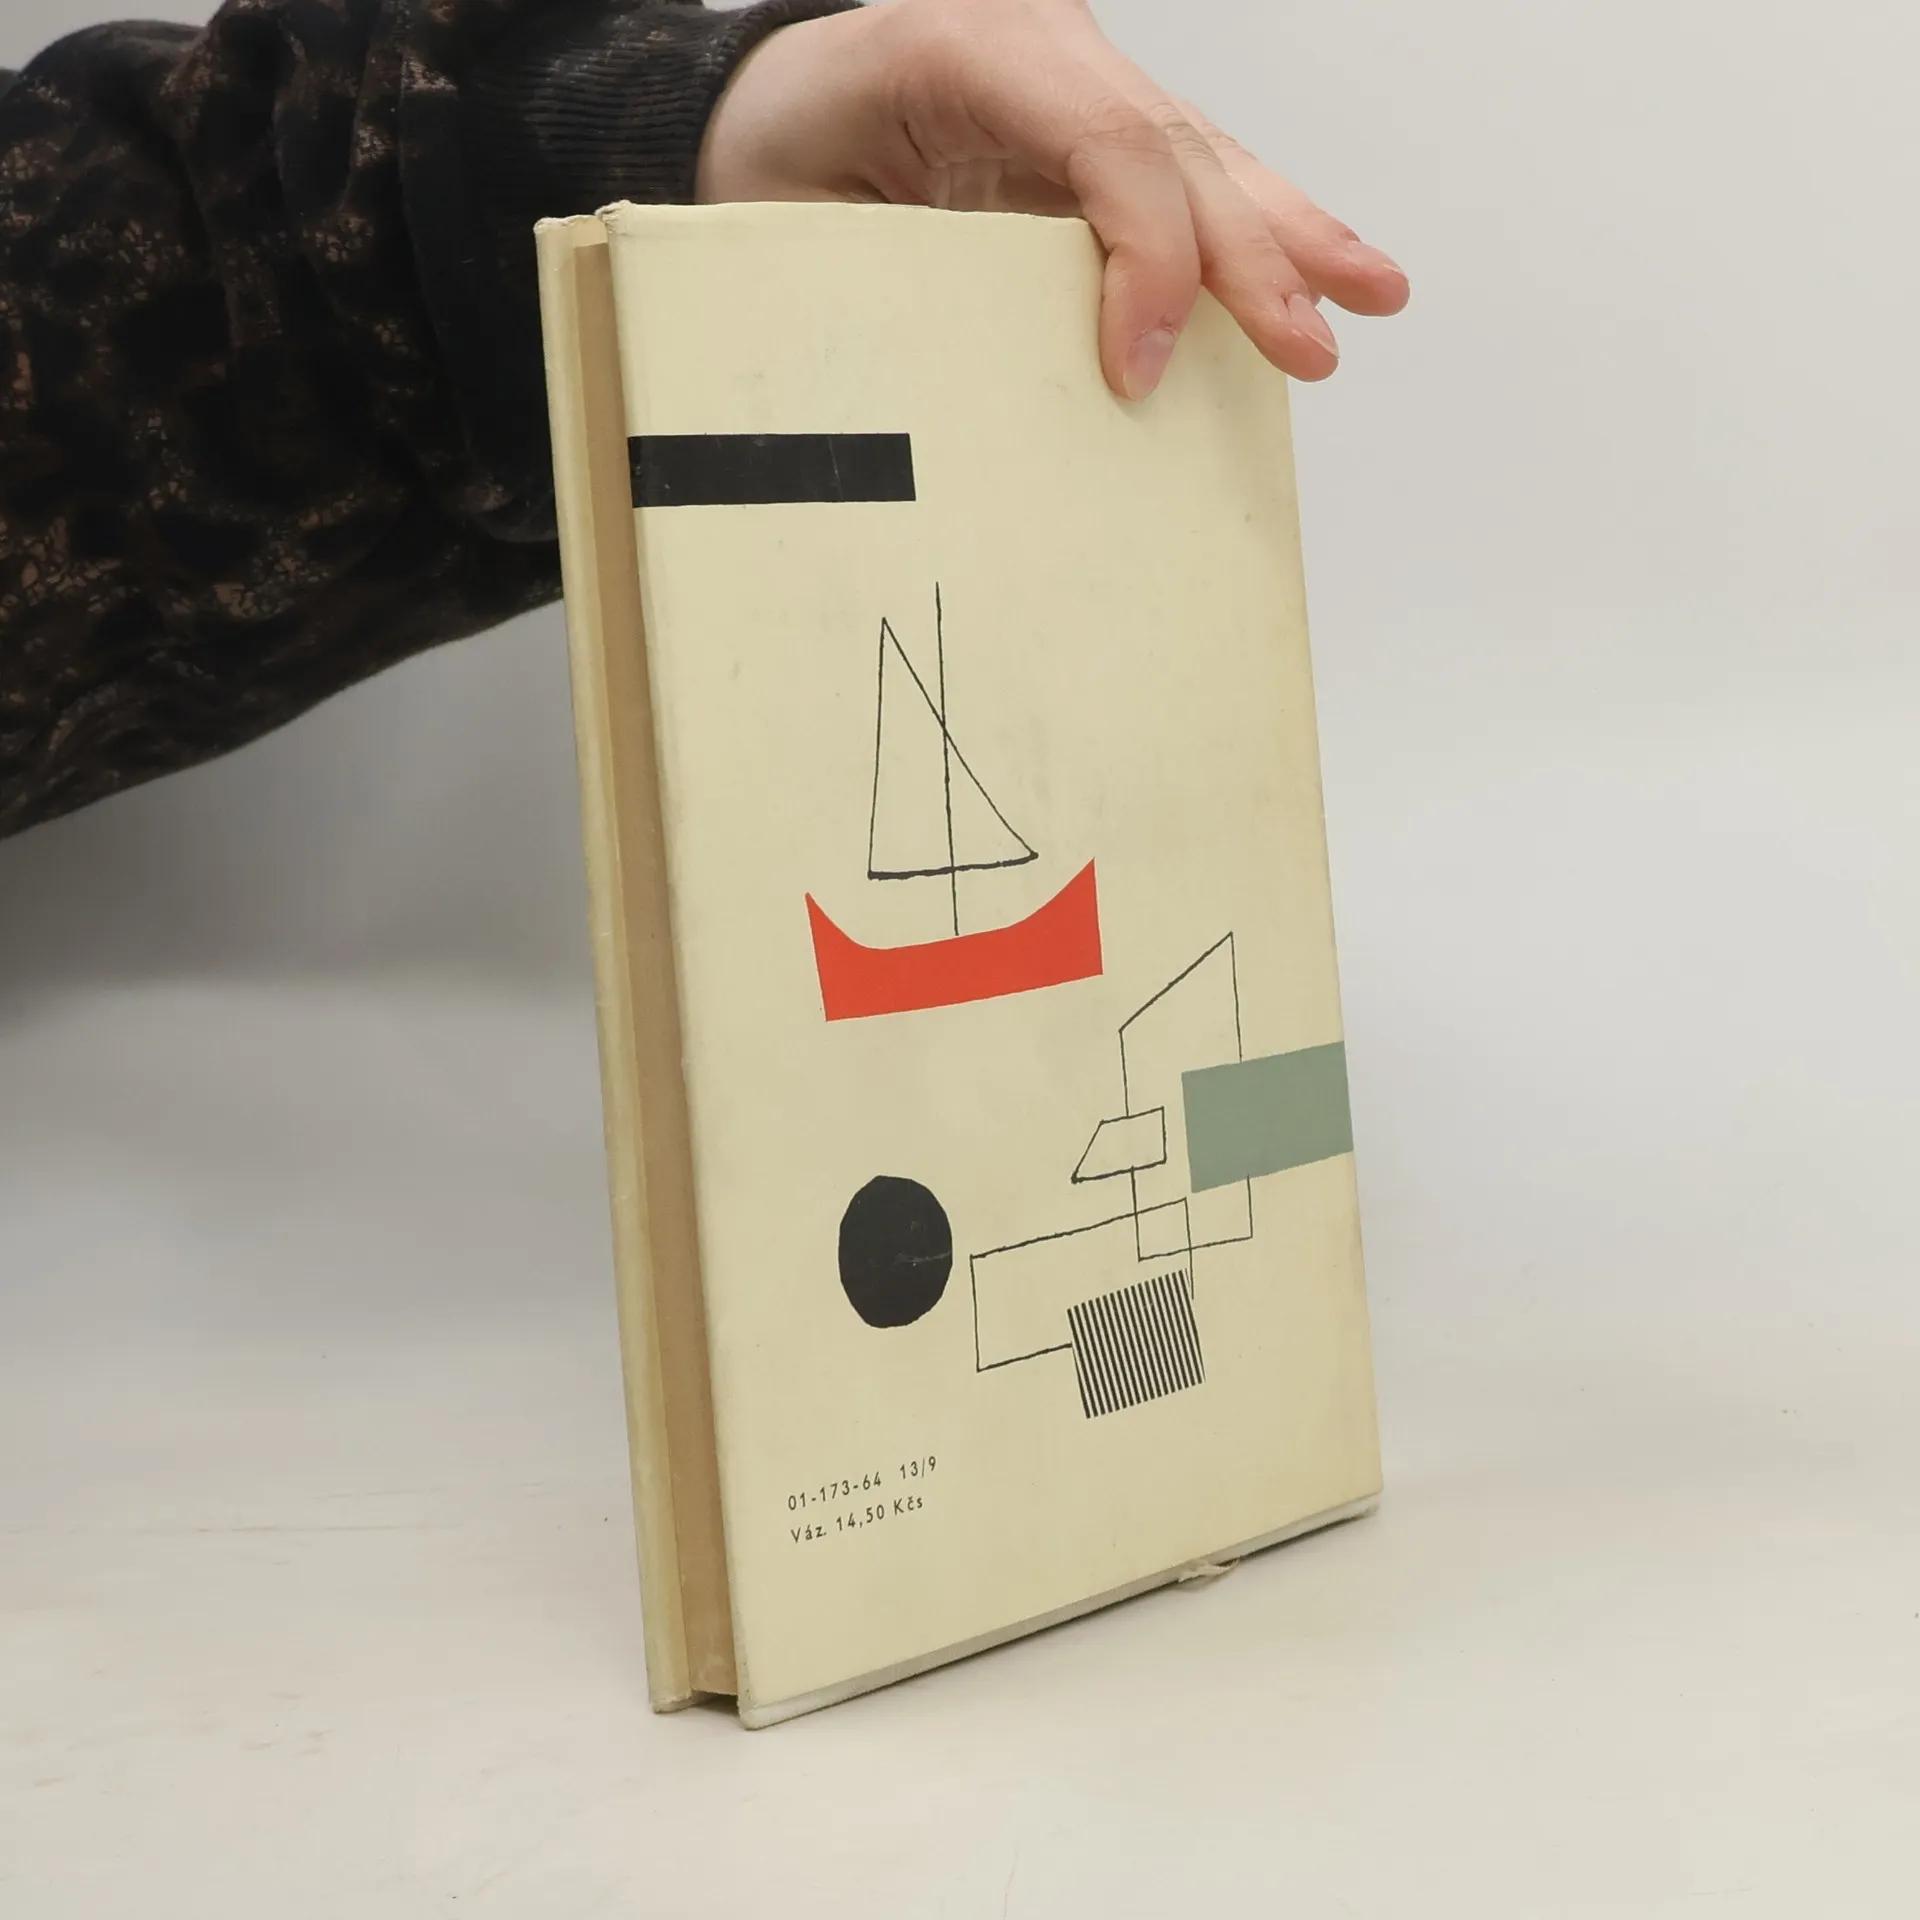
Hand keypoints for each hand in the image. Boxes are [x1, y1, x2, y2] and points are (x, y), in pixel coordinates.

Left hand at [697, 0, 1408, 397]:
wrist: (760, 105)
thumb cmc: (771, 158)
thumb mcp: (797, 219)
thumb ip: (887, 283)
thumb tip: (966, 401)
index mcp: (965, 46)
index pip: (1106, 142)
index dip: (1147, 259)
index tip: (1142, 369)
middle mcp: (1041, 45)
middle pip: (1177, 148)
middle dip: (1257, 255)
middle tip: (1310, 343)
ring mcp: (1076, 78)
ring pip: (1204, 154)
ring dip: (1291, 232)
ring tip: (1370, 291)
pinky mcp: (1089, 127)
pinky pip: (1184, 175)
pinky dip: (1253, 226)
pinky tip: (1318, 263)